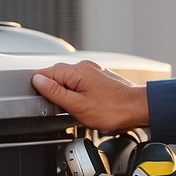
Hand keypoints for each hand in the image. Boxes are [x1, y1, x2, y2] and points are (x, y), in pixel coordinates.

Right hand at [32, 60, 149, 131]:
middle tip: (63, 109)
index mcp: (76, 71)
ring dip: (67, 95)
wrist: (138, 108)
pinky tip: (86, 105)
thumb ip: (55, 92)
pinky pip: (80, 83)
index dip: (40, 88)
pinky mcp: (99, 78)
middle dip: (55, 93)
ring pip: (69, 81)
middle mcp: (84, 66)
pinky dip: (78, 94)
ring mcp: (93, 71)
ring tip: (78, 108)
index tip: (43, 101)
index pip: (45, 72)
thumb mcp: (77, 106)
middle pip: (57, 76)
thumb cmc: (112, 109)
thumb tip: (38, 80)